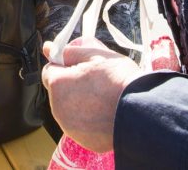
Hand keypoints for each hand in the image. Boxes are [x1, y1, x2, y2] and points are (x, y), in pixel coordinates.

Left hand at [42, 37, 142, 152]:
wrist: (140, 112)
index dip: (64, 66)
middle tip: (96, 81)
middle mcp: (58, 109)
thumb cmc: (119, 81)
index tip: (80, 66)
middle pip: (59, 92)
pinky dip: (90, 120)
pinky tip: (106, 113)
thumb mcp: (96, 56)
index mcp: (58, 85)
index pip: (50, 71)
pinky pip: (82, 126)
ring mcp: (70, 127)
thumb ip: (70, 52)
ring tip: (104, 98)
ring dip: (81, 103)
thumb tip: (48, 48)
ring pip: (70, 110)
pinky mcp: (83, 140)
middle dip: (72, 85)